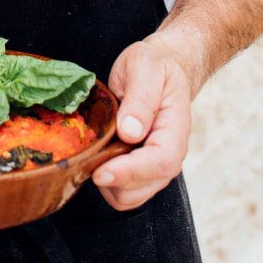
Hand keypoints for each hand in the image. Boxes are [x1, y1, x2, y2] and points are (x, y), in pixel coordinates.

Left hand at [92, 36, 193, 210]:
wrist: (160, 68)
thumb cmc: (153, 65)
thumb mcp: (144, 66)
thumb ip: (141, 96)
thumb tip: (131, 132)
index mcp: (175, 128)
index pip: (160, 162)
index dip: (130, 172)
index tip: (101, 173)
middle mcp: (170, 153)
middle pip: (143, 187)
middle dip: (112, 180)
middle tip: (87, 153)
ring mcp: (155, 165)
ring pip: (129, 196)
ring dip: (107, 183)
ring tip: (94, 150)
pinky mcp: (140, 170)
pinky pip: (121, 191)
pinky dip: (106, 182)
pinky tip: (98, 155)